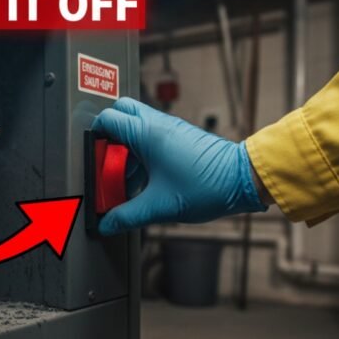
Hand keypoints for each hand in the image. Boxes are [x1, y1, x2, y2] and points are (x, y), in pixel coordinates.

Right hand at [91, 98, 267, 234]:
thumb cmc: (209, 185)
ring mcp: (170, 129)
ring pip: (136, 127)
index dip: (93, 140)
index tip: (94, 163)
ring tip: (127, 181)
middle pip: (120, 114)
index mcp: (146, 133)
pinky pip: (151, 137)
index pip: (106, 119)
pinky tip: (146, 181)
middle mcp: (157, 124)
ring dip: (126, 150)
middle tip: (108, 164)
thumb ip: (127, 216)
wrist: (244, 180)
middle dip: (108, 138)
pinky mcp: (180, 137)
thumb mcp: (159, 205)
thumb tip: (107, 224)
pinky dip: (142, 154)